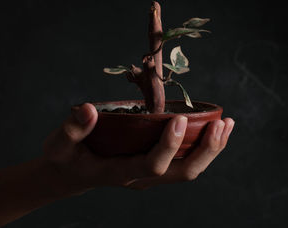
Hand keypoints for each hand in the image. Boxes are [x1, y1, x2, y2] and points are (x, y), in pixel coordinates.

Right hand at [43, 103, 234, 194]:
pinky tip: (212, 130)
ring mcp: (149, 174)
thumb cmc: (64, 158)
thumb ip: (73, 128)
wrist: (70, 174)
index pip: (151, 164)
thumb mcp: (59, 144)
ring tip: (227, 125)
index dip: (168, 145)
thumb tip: (89, 110)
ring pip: (188, 169)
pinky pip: (183, 161)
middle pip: (182, 172)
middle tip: (222, 124)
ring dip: (210, 149)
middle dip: (205, 150)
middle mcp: (140, 177)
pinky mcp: (153, 167)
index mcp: (119, 171)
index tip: (180, 120)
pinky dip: (201, 147)